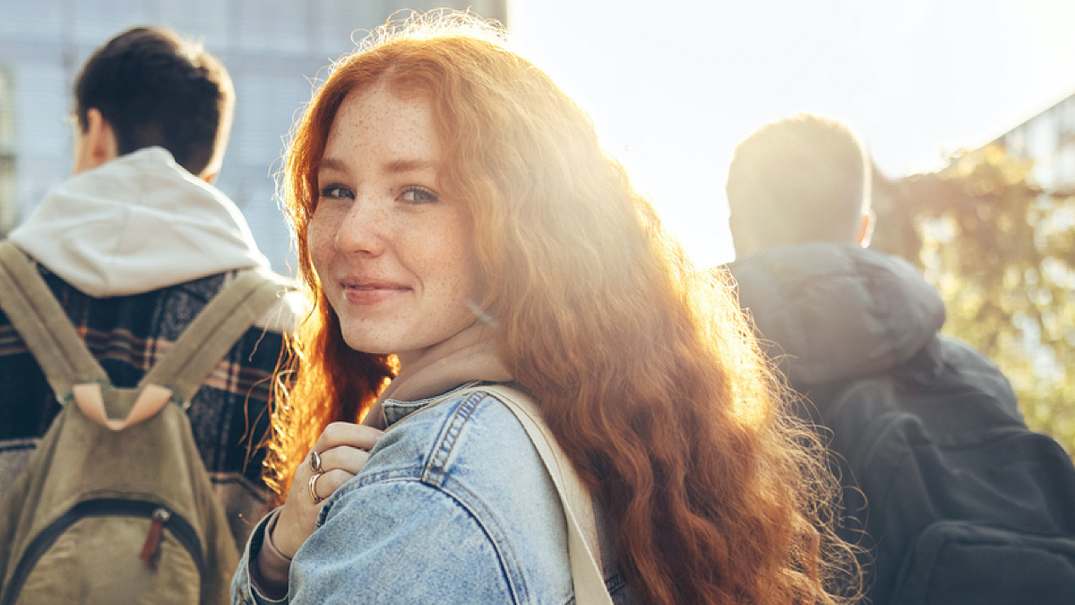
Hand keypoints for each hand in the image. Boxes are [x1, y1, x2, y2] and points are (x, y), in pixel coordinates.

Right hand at [271, 422, 382, 556]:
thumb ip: (351, 455)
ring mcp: (306, 495)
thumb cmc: (321, 496)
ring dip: (363, 480)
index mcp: (314, 455)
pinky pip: (333, 505)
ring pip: (336, 478)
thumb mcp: (327, 471)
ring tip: (383, 485)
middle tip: (393, 466)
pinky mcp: (310, 519)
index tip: (389, 441)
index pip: (334, 433)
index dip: (364, 434)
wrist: (289, 533)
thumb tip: (393, 440)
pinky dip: (353, 501)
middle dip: (370, 458)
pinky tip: (369, 502)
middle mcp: (307, 471)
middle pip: (339, 454)